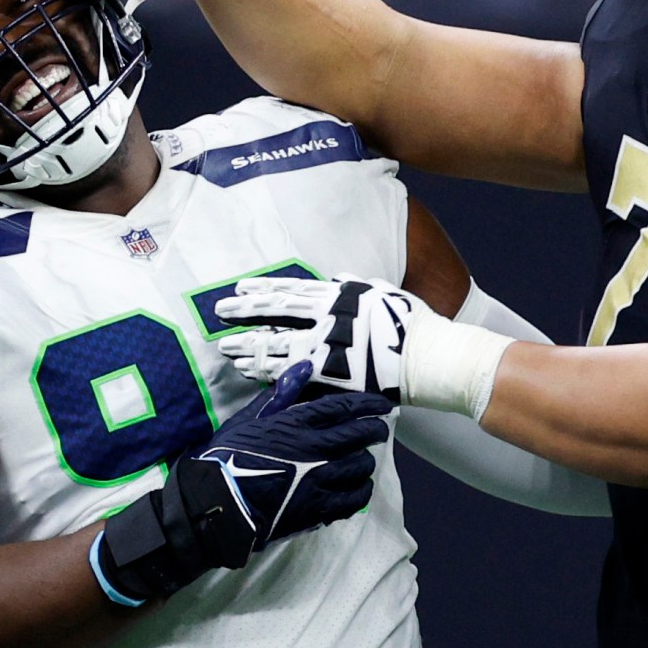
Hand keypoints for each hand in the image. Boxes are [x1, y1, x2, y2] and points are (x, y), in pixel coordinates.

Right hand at [94, 364, 391, 601]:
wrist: (215, 504)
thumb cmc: (225, 457)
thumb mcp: (247, 419)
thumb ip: (279, 394)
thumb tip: (305, 367)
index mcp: (296, 423)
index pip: (344, 407)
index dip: (368, 404)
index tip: (382, 405)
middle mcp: (314, 449)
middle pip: (359, 435)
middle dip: (375, 430)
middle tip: (380, 430)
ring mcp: (318, 481)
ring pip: (360, 467)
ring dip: (366, 462)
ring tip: (363, 460)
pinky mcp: (317, 509)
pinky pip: (352, 500)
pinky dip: (360, 492)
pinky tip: (357, 488)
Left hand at [216, 276, 425, 400]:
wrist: (428, 357)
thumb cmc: (413, 325)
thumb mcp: (384, 294)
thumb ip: (358, 285)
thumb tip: (340, 276)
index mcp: (340, 295)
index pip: (293, 289)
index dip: (265, 288)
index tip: (241, 287)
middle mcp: (328, 315)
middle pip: (276, 311)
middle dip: (245, 311)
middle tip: (219, 311)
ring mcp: (325, 343)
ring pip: (276, 342)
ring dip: (247, 344)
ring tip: (225, 347)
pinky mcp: (328, 370)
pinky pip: (289, 372)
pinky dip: (267, 371)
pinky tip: (248, 371)